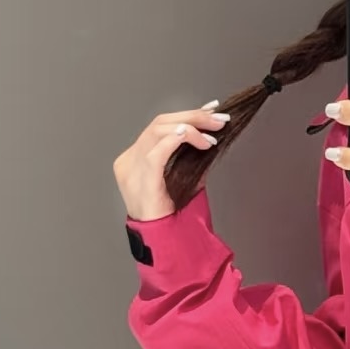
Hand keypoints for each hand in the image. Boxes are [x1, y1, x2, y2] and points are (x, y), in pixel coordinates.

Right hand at [114, 101, 230, 220]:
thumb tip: (210, 134)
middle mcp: (130, 160)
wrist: (163, 239)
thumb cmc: (171, 213)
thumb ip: (190, 156)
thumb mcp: (183, 177)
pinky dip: (178, 140)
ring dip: (191, 127)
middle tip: (219, 118)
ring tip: (213, 134)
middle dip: (193, 116)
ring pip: (158, 131)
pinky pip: (157, 151)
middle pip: (159, 123)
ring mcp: (132, 168)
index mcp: (136, 158)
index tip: (210, 110)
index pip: (160, 126)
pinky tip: (198, 139)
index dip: (186, 115)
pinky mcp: (141, 179)